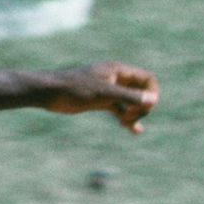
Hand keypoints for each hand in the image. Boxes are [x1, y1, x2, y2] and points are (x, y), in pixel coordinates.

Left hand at [39, 62, 156, 133]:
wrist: (50, 92)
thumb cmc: (75, 88)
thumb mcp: (105, 94)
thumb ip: (130, 97)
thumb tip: (154, 100)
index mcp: (119, 71)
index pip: (148, 79)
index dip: (151, 94)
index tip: (142, 107)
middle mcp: (117, 79)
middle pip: (142, 92)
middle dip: (140, 107)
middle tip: (129, 117)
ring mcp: (109, 90)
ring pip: (131, 103)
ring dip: (134, 115)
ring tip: (125, 125)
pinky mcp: (101, 101)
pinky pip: (121, 109)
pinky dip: (127, 119)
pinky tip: (134, 131)